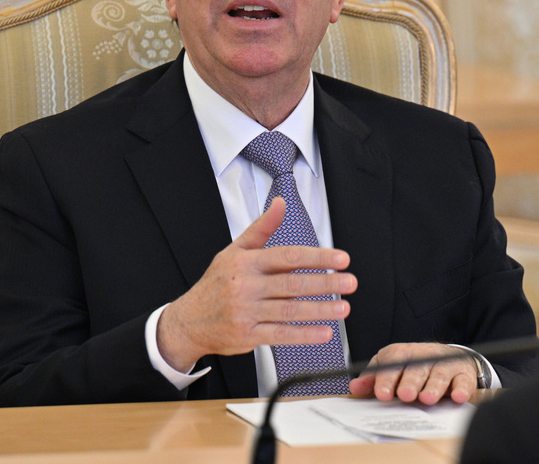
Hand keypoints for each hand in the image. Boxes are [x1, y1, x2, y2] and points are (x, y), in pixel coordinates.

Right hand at [157, 197, 357, 370]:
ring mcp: (246, 312)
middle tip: (350, 282)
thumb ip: (261, 229)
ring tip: (343, 307)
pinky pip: (281, 335)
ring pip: (289, 310)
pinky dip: (304, 335)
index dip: (317, 257)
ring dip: (320, 310)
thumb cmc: (216, 284)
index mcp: (247, 263)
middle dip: (325, 283)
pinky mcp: (248, 335)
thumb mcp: (234, 251)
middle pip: (292, 283)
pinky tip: (324, 332)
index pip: (288, 256)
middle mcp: (246, 286)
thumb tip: (280, 204)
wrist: (187, 322)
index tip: (341, 259)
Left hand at [348, 342, 479, 404]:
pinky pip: (464, 381)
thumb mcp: (392, 367)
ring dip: (434, 386)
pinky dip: (462, 389)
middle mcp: (425, 357)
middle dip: (410, 382)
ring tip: (427, 398)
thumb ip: (374, 378)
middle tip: (405, 395)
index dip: (387, 378)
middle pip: (417, 369)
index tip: (382, 394)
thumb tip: (355, 387)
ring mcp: (445, 364)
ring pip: (440, 374)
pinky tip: (458, 397)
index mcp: (404, 354)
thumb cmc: (415, 365)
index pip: (393, 363)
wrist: (449, 357)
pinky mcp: (463, 374)